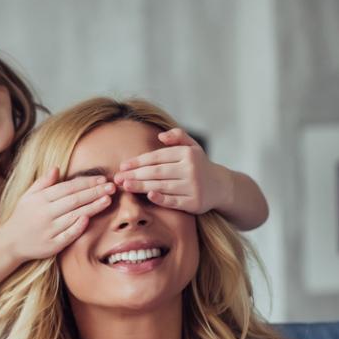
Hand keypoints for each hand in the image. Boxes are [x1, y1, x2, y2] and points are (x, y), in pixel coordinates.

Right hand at [0, 167, 113, 262]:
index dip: (86, 183)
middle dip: (95, 192)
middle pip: (74, 200)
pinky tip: (89, 219)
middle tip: (112, 187)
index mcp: (40, 199)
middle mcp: (45, 213)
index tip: (102, 179)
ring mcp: (49, 230)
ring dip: (92, 207)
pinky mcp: (51, 245)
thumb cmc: (22, 217)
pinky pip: (68, 235)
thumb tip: (57, 168)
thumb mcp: (28, 197)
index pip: (68, 187)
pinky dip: (78, 227)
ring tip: (108, 200)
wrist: (9, 243)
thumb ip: (43, 183)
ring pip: (74, 216)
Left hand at [113, 128, 232, 214]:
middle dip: (135, 174)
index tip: (123, 165)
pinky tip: (148, 195)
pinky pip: (174, 201)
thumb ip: (178, 136)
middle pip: (157, 172)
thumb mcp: (192, 147)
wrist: (221, 186)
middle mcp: (191, 169)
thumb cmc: (199, 165)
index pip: (158, 157)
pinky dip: (161, 198)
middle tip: (118, 178)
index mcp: (187, 154)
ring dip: (141, 186)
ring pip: (162, 186)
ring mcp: (193, 187)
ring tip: (125, 186)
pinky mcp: (194, 203)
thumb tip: (160, 136)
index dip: (139, 161)